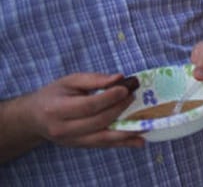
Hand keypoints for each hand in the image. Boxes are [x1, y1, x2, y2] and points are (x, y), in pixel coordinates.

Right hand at [25, 73, 143, 148]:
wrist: (34, 118)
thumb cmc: (54, 95)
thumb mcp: (69, 81)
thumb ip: (94, 79)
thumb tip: (119, 78)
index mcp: (57, 109)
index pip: (89, 105)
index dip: (110, 98)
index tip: (126, 88)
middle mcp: (63, 129)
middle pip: (98, 121)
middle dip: (120, 109)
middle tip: (133, 96)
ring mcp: (72, 141)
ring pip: (103, 138)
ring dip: (127, 132)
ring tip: (146, 124)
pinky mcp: (80, 146)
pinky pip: (104, 145)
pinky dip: (123, 143)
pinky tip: (139, 141)